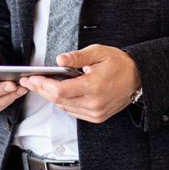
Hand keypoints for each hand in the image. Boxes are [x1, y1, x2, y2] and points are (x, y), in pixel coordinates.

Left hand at [20, 45, 139, 123]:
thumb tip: (59, 60)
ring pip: (64, 107)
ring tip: (40, 85)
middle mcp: (93, 103)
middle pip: (59, 100)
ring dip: (51, 97)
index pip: (60, 91)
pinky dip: (63, 102)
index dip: (43, 85)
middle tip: (30, 81)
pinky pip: (73, 111)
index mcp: (93, 87)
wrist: (138, 78)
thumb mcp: (98, 53)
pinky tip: (57, 93)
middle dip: (42, 90)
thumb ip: (77, 57)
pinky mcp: (97, 116)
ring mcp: (95, 112)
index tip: (33, 78)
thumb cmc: (119, 63)